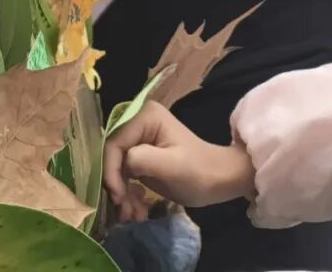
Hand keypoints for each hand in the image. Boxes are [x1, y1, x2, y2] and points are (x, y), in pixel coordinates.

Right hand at [103, 101, 255, 220]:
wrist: (220, 181)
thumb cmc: (200, 171)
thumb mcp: (171, 165)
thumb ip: (141, 158)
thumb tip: (122, 162)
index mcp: (146, 116)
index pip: (114, 143)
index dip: (111, 171)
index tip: (118, 196)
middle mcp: (139, 124)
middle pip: (113, 158)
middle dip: (117, 187)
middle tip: (125, 212)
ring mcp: (140, 141)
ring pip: (117, 171)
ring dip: (122, 196)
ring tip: (134, 216)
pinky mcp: (142, 159)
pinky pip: (125, 177)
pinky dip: (129, 196)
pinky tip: (138, 211)